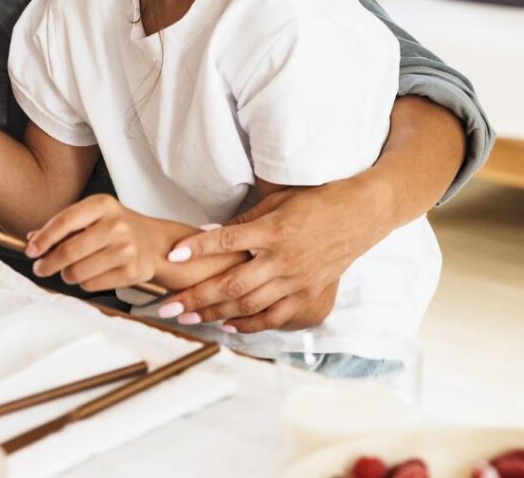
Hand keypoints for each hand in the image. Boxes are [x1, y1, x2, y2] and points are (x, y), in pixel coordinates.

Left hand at [25, 194, 164, 291]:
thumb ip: (63, 227)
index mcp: (102, 205)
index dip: (44, 238)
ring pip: (78, 271)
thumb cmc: (116, 227)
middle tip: (40, 267)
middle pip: (69, 250)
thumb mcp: (92, 217)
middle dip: (48, 263)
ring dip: (66, 274)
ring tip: (68, 270)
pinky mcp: (132, 271)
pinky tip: (88, 275)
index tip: (30, 250)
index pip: (65, 221)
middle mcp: (116, 225)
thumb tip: (32, 239)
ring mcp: (126, 249)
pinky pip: (92, 285)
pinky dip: (84, 283)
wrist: (153, 241)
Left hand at [157, 179, 385, 332]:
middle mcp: (284, 259)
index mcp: (275, 230)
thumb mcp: (277, 201)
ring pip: (249, 304)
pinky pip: (274, 317)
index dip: (199, 248)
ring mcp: (298, 281)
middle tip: (168, 307)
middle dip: (197, 297)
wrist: (360, 215)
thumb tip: (206, 234)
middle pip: (233, 283)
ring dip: (215, 314)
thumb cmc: (314, 201)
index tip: (173, 255)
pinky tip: (226, 327)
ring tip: (187, 319)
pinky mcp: (309, 296)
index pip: (228, 239)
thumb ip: (243, 221)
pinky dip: (249, 325)